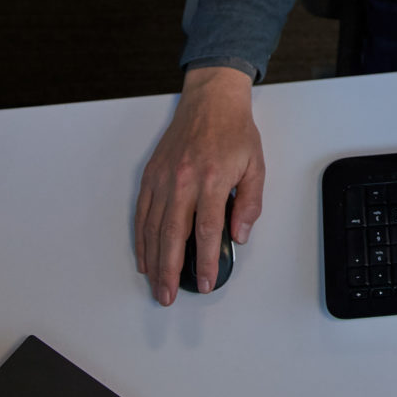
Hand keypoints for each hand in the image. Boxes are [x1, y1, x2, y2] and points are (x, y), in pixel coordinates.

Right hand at [135, 66, 265, 303]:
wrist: (211, 101)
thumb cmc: (234, 131)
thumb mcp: (255, 167)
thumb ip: (250, 204)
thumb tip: (239, 235)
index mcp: (211, 180)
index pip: (207, 231)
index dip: (205, 260)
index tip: (205, 280)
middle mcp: (183, 181)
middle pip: (172, 235)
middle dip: (170, 270)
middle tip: (168, 295)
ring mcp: (163, 179)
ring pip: (152, 228)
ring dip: (153, 260)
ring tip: (155, 284)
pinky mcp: (151, 175)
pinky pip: (142, 213)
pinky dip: (141, 238)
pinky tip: (144, 256)